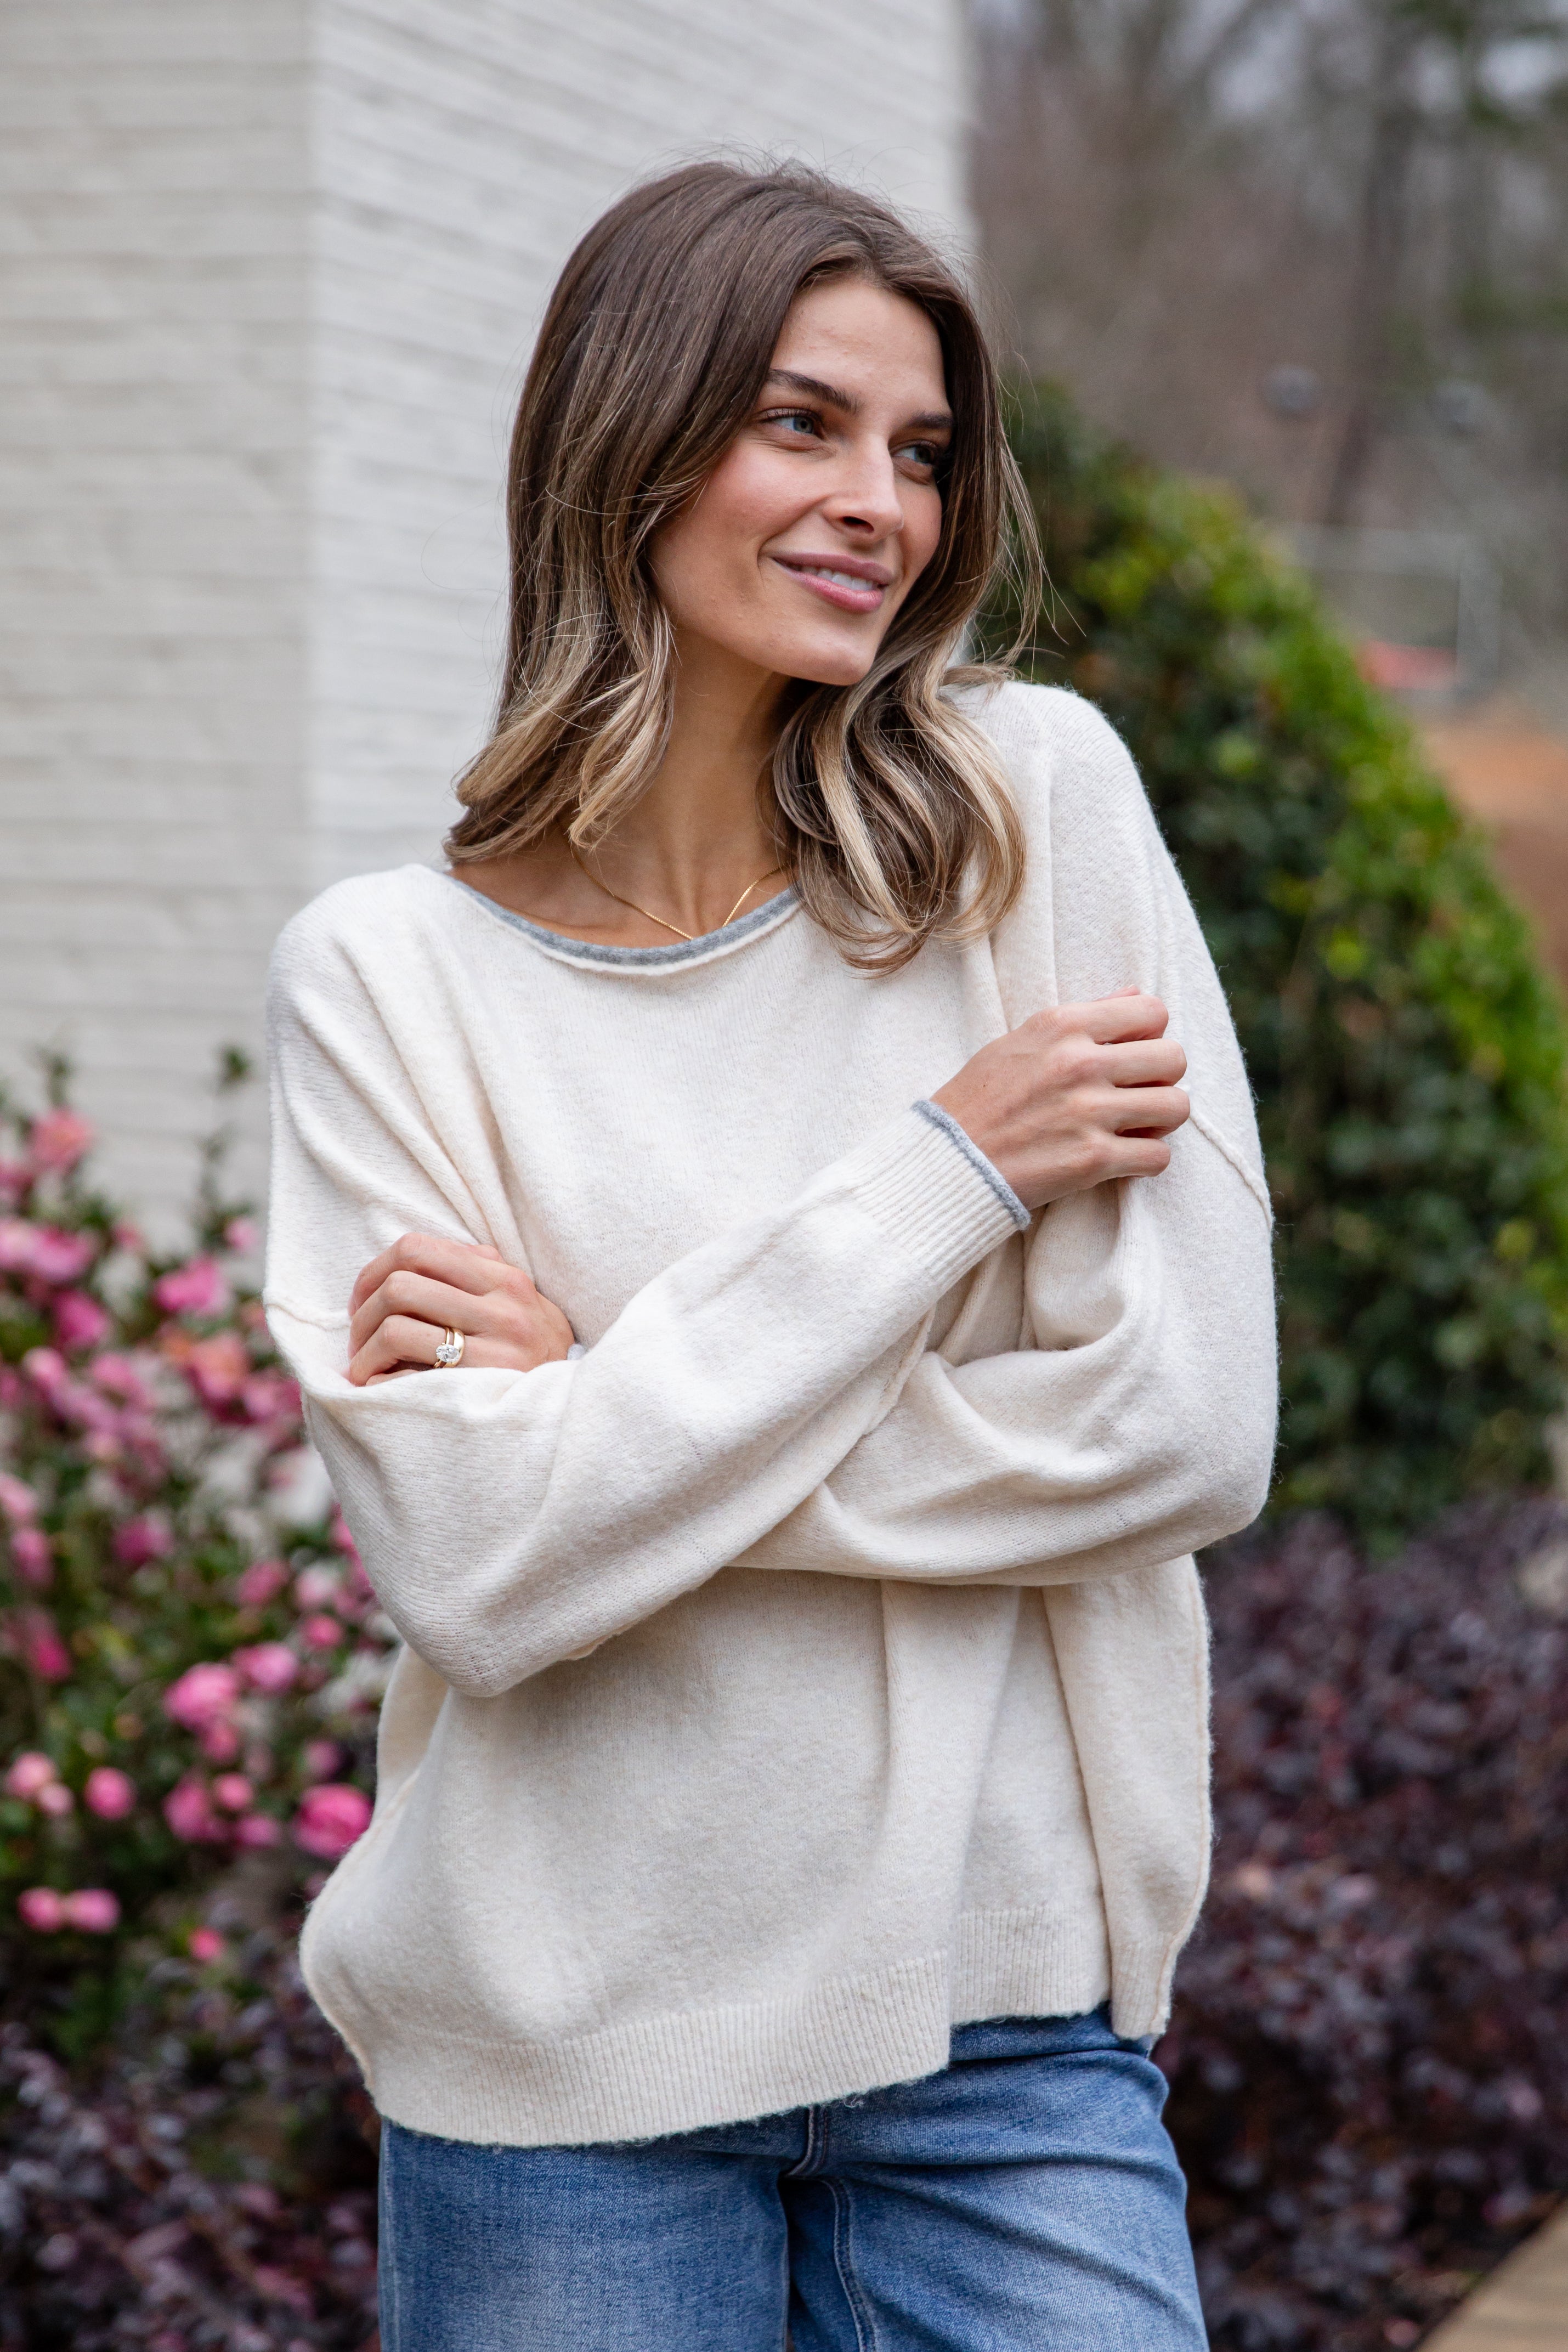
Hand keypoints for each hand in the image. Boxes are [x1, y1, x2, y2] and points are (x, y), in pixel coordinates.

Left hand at [346, 1233, 575, 1386]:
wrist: (577, 1414)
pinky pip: (404, 1378)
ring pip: (395, 1329)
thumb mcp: (521, 1304)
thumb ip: (478, 1276)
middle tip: (360, 1339)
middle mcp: (503, 1308)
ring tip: (365, 1369)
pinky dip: (378, 1383)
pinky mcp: (481, 1390)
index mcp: (504, 1278)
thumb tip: (406, 1262)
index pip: (417, 1249)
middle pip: (399, 1286)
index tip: (365, 1300)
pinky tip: (381, 1390)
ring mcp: (495, 1350)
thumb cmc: (535, 1357)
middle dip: (363, 1314)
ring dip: (365, 1352)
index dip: (374, 1271)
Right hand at [931, 991, 1188, 1213]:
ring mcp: (1089, 1112)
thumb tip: (1133, 993)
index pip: (1152, 1010)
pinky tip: (1123, 1158)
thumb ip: (1082, 1017)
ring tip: (1135, 1126)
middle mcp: (1080, 1063)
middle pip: (1174, 1058)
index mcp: (1063, 1025)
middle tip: (1138, 1094)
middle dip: (1162, 1078)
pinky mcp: (1092, 1160)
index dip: (1151, 1034)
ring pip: (1176, 1106)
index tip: (1132, 1055)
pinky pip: (1159, 1157)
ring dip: (1161, 1120)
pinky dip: (1147, 1160)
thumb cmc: (980, 1100)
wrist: (947, 1161)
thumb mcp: (1021, 1039)